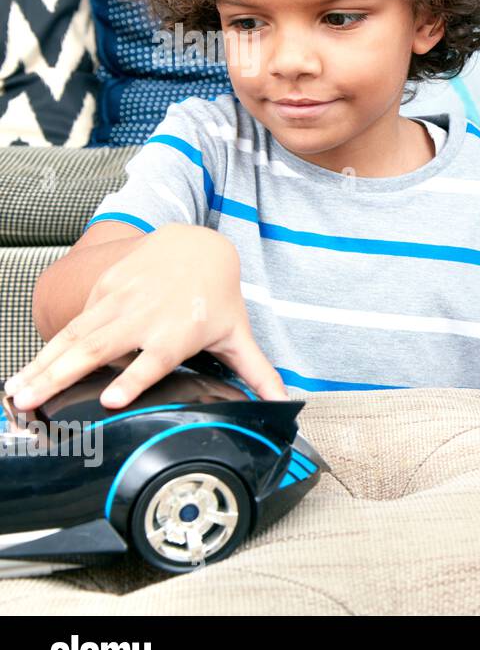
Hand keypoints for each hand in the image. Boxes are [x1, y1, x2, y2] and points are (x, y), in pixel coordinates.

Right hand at [5, 224, 286, 411]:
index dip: (134, 379)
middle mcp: (143, 318)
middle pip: (98, 350)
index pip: (153, 360)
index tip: (113, 398)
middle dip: (60, 376)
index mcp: (176, 334)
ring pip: (74, 337)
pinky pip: (72, 322)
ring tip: (15, 393)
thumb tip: (283, 401)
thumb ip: (256, 371)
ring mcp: (118, 301)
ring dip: (42, 365)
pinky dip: (47, 345)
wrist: (197, 246)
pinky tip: (27, 368)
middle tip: (29, 403)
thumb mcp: (237, 334)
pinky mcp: (103, 290)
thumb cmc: (215, 297)